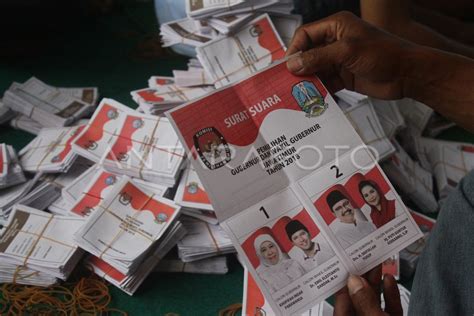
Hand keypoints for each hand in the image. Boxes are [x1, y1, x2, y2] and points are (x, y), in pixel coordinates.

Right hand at [286, 11, 415, 99]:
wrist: (408, 74)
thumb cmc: (386, 54)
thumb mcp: (348, 52)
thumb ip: (319, 57)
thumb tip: (294, 63)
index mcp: (337, 26)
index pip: (306, 34)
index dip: (295, 49)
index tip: (288, 65)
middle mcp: (336, 42)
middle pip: (308, 53)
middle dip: (299, 67)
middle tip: (288, 81)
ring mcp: (340, 60)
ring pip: (315, 70)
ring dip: (308, 81)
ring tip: (300, 92)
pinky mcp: (344, 76)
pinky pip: (325, 83)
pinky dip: (319, 90)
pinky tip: (315, 97)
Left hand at [334, 266, 402, 315]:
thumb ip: (364, 301)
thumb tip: (356, 282)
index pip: (341, 299)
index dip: (345, 280)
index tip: (348, 262)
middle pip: (357, 297)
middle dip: (362, 277)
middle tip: (364, 258)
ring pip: (373, 301)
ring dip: (376, 282)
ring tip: (376, 264)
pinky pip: (388, 307)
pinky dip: (390, 294)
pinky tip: (389, 280)